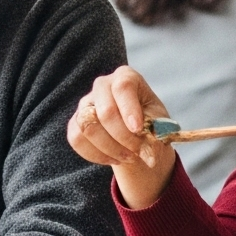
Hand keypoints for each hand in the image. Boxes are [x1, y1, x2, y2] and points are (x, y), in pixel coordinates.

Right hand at [66, 66, 176, 208]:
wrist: (137, 134)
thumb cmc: (150, 122)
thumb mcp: (160, 123)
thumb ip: (156, 134)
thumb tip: (150, 154)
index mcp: (126, 77)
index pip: (123, 87)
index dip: (129, 109)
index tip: (138, 129)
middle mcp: (102, 85)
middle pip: (105, 111)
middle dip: (123, 137)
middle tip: (138, 151)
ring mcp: (86, 103)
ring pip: (88, 127)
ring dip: (110, 148)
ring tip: (128, 157)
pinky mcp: (76, 121)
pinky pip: (77, 139)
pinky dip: (96, 155)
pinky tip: (113, 159)